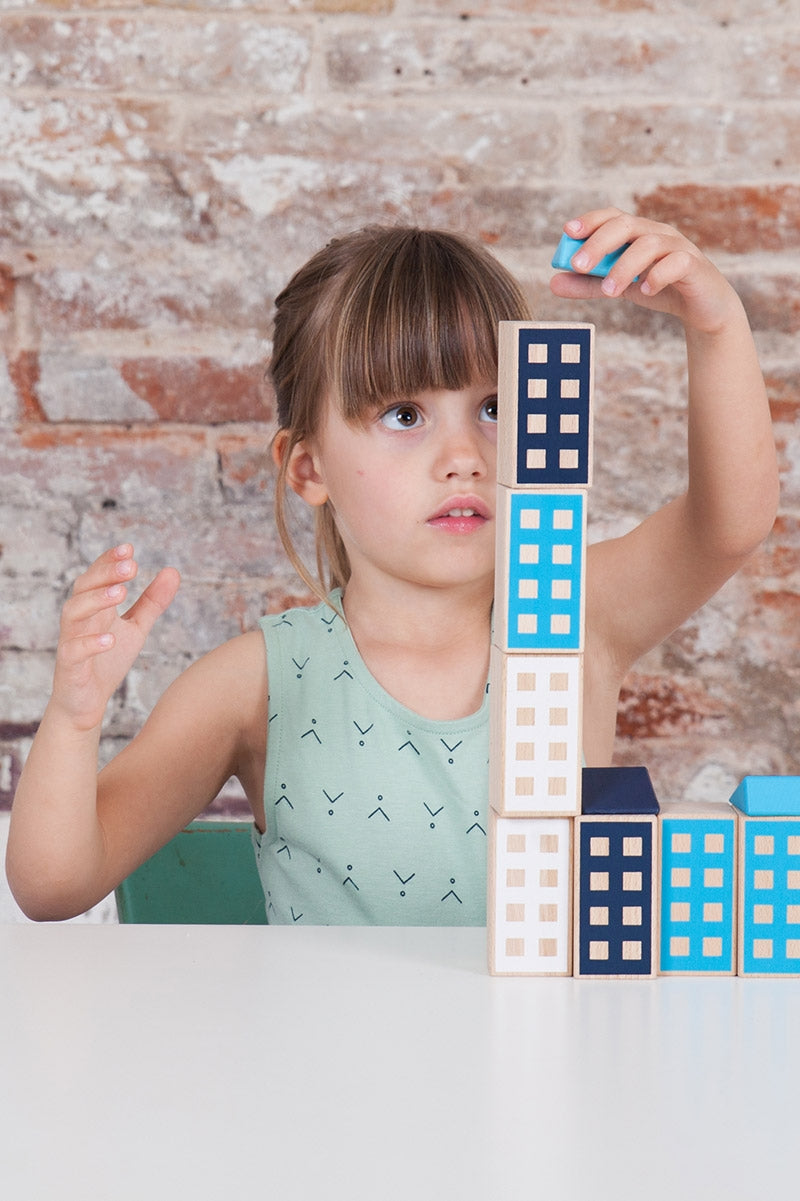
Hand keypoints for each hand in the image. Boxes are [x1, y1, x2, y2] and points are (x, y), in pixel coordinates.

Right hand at [52, 545, 180, 731]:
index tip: (129, 548)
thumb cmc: (107, 661)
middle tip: (131, 566)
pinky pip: (74, 650)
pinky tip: (111, 638)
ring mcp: (71, 641)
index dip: (109, 561)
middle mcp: (79, 620)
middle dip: (105, 574)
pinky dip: (91, 642)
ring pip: (73, 613)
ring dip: (97, 600)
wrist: (87, 704)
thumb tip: (173, 570)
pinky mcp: (69, 667)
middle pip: (83, 588)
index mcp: (94, 608)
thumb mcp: (135, 628)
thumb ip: (152, 601)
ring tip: (121, 592)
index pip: (97, 576)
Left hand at [549, 207, 741, 334]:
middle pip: (626, 225)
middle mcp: (657, 233)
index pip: (612, 216)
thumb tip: (552, 282)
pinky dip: (658, 275)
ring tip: (608, 291)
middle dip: (599, 243)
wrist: (701, 308)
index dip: (590, 220)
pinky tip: (645, 291)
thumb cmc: (657, 288)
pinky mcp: (694, 265)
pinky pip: (677, 262)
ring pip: (649, 244)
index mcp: (637, 233)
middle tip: (578, 266)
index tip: (567, 231)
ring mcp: (678, 247)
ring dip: (624, 266)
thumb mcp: (618, 287)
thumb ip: (588, 284)